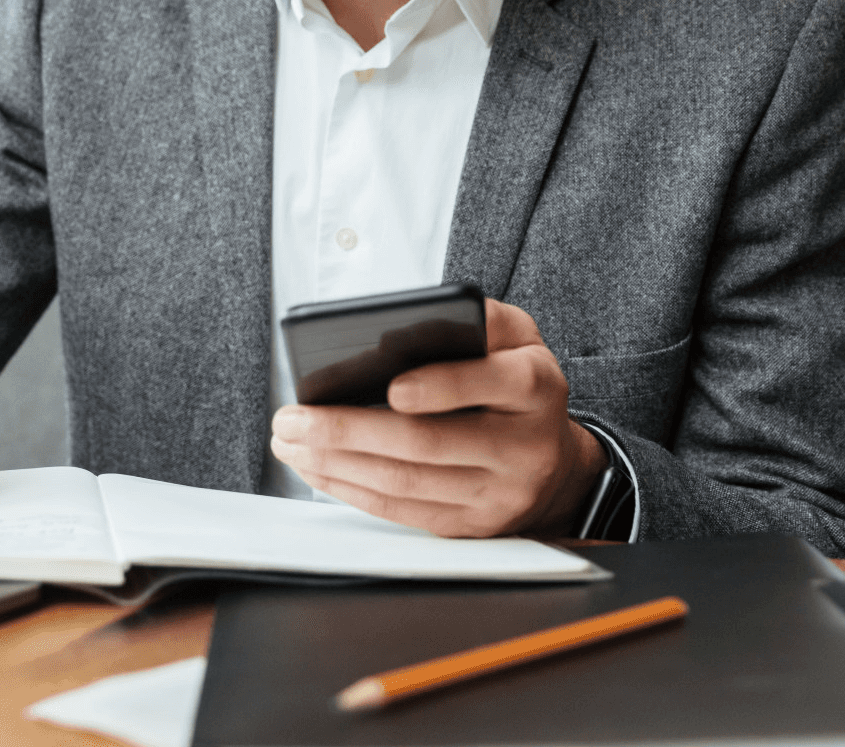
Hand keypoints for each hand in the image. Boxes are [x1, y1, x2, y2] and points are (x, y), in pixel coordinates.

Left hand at [268, 298, 605, 536]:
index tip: (391, 386)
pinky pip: (403, 512)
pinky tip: (317, 469)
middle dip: (349, 430)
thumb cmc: (516, 383)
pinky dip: (351, 490)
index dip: (440, 387)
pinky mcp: (473, 526)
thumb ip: (477, 319)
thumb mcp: (515, 337)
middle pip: (429, 443)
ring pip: (407, 483)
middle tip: (293, 418)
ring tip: (290, 441)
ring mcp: (499, 494)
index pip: (491, 383)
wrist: (555, 463)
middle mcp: (524, 446)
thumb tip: (411, 323)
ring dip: (337, 463)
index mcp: (535, 386)